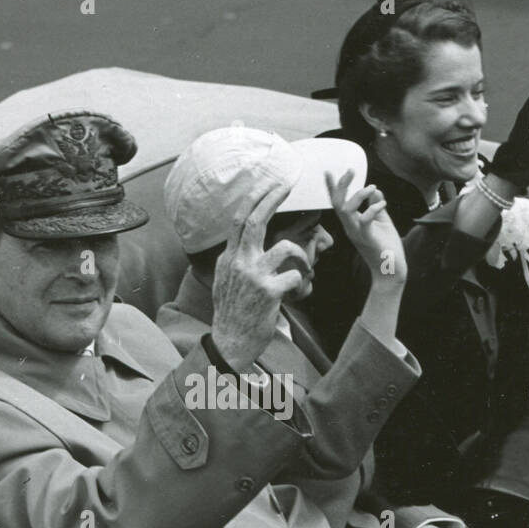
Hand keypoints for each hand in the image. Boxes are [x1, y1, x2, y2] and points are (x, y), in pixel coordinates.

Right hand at [210, 183, 309, 371]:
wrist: (230, 343)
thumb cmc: (231, 314)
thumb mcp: (222, 282)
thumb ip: (232, 261)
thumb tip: (236, 245)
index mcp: (229, 258)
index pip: (240, 220)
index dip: (255, 199)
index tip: (269, 184)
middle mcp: (238, 262)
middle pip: (257, 220)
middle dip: (273, 198)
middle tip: (287, 185)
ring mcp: (253, 276)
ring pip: (286, 247)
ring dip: (303, 255)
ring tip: (305, 267)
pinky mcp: (268, 292)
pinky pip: (295, 276)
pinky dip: (301, 282)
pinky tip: (298, 293)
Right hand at [326, 170, 406, 287]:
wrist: (391, 270)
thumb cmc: (386, 247)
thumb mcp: (382, 222)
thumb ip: (376, 206)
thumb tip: (375, 190)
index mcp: (352, 222)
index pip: (338, 203)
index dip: (332, 188)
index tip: (328, 172)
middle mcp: (350, 227)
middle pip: (337, 203)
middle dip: (341, 185)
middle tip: (351, 170)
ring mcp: (357, 233)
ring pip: (346, 210)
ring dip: (358, 195)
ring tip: (372, 187)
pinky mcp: (367, 238)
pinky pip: (364, 220)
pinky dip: (373, 209)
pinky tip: (383, 204)